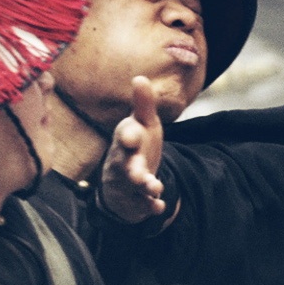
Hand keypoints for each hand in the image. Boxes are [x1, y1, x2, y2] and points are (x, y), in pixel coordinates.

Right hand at [99, 76, 167, 222]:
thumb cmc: (136, 145)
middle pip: (126, 163)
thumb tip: (140, 77)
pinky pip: (143, 205)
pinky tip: (160, 207)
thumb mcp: (142, 124)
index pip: (125, 136)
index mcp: (127, 141)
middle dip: (132, 166)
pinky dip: (151, 206)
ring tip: (155, 187)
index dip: (128, 135)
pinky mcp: (137, 200)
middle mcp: (124, 161)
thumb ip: (143, 105)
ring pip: (134, 185)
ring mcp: (129, 182)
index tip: (131, 134)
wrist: (123, 181)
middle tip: (138, 169)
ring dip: (144, 185)